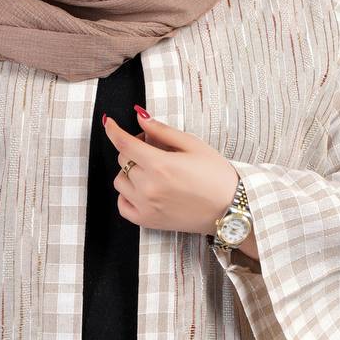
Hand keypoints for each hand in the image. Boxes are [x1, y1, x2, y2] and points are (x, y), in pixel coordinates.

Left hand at [102, 106, 239, 235]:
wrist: (230, 208)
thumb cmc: (216, 176)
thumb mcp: (193, 145)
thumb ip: (163, 131)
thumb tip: (141, 118)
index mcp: (160, 165)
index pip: (124, 144)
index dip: (113, 130)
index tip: (109, 123)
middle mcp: (149, 187)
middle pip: (124, 160)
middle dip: (133, 149)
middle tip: (153, 149)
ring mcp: (146, 206)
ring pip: (120, 181)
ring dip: (130, 172)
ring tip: (151, 171)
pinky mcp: (147, 221)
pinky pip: (122, 205)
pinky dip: (127, 195)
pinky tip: (142, 190)